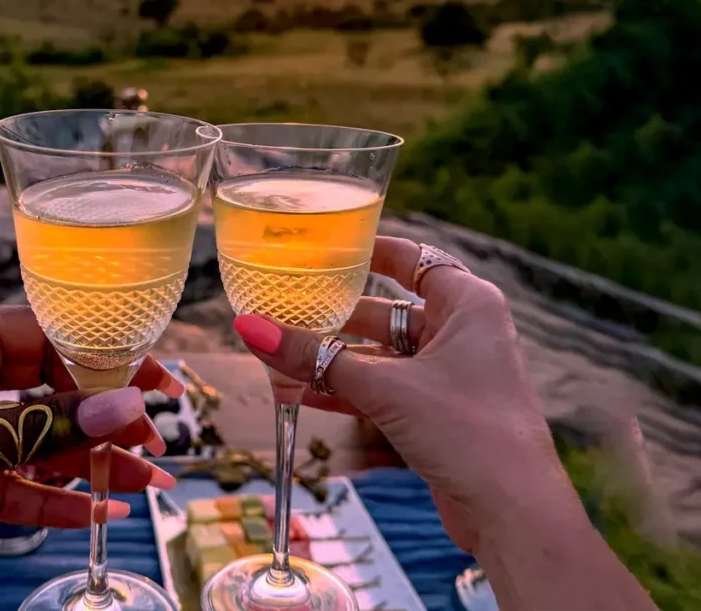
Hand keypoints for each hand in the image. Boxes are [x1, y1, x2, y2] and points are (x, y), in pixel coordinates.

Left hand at [0, 306, 179, 610]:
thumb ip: (44, 429)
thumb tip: (127, 406)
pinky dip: (54, 497)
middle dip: (103, 413)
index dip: (104, 356)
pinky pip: (17, 480)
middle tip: (158, 434)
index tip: (154, 380)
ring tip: (151, 478)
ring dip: (89, 460)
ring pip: (38, 438)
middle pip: (49, 385)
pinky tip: (99, 511)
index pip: (45, 332)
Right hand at [233, 237, 581, 553]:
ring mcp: (453, 374)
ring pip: (384, 353)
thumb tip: (249, 327)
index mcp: (467, 304)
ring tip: (285, 354)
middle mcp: (463, 332)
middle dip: (336, 315)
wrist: (512, 513)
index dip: (368, 251)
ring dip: (337, 359)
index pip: (412, 259)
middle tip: (286, 308)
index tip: (322, 249)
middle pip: (389, 309)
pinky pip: (388, 388)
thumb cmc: (464, 430)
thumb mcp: (382, 387)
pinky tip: (306, 394)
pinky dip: (351, 390)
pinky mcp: (441, 412)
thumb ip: (314, 357)